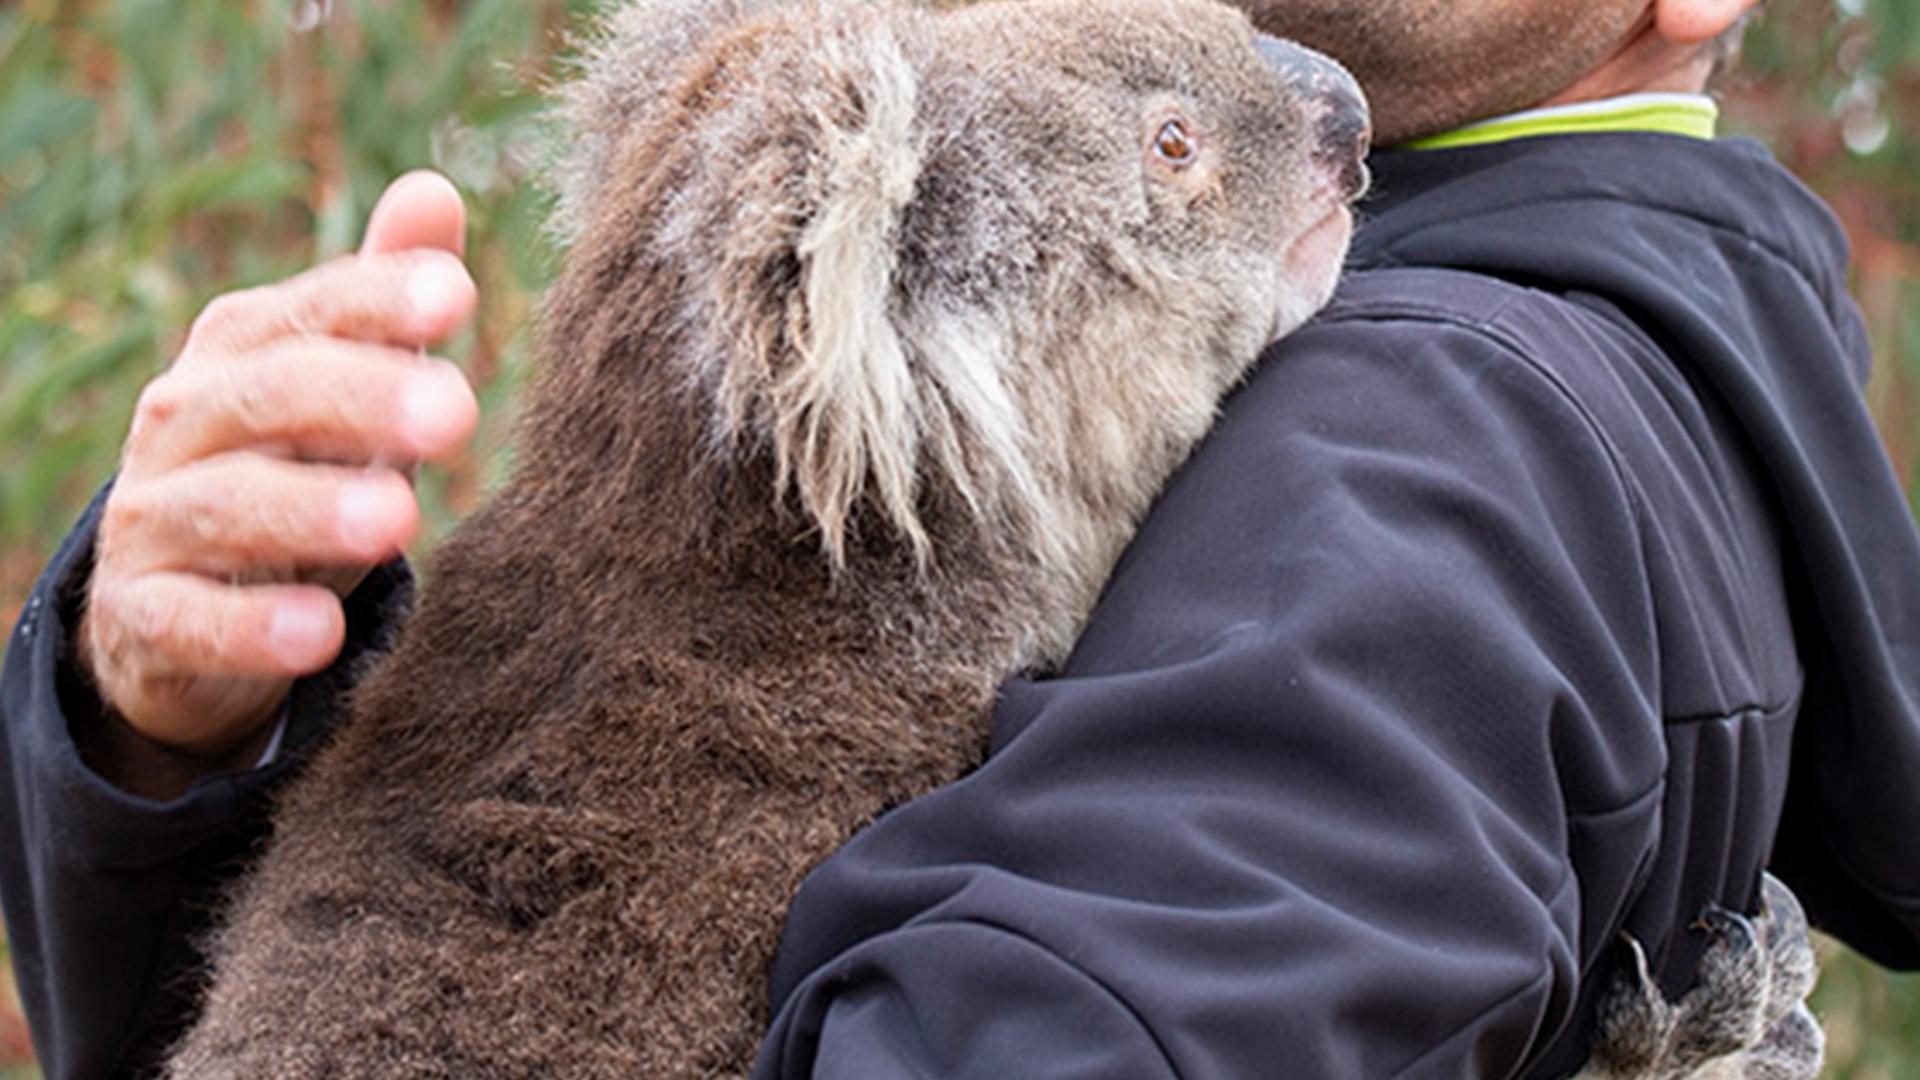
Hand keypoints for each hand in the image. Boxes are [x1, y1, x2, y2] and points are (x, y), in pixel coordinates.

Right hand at [78, 171, 478, 768]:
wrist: (188, 602)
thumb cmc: (298, 465)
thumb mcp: (349, 384)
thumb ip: (384, 300)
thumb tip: (436, 191)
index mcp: (243, 347)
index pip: (313, 310)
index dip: (379, 298)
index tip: (459, 295)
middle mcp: (187, 418)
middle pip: (272, 396)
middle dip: (362, 399)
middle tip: (456, 413)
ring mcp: (156, 517)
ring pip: (228, 503)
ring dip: (312, 509)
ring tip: (400, 520)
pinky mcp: (145, 615)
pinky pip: (189, 620)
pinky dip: (251, 627)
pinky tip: (316, 635)